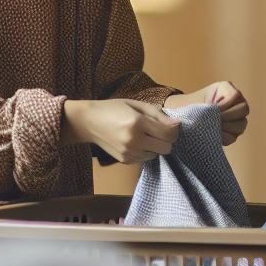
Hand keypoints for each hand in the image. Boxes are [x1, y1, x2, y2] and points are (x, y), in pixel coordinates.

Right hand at [63, 98, 179, 163]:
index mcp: (138, 123)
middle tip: (161, 130)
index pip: (169, 134)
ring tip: (145, 134)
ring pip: (157, 154)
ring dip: (156, 146)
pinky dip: (146, 151)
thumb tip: (177, 124)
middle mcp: (134, 140)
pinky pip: (145, 158)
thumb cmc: (114, 108)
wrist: (89, 122)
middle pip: (166, 148)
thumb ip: (158, 115)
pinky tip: (137, 141)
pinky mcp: (125, 160)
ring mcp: (129, 152)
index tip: (172, 124)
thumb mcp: (137, 105)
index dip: (175, 130)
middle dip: (168, 139)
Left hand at [167, 81, 249, 145]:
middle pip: (244, 109)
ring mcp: (236, 117)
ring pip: (241, 124)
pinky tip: (214, 134)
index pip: (236, 95)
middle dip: (228, 116)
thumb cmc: (190, 105)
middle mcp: (236, 102)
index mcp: (226, 89)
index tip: (213, 108)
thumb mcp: (200, 101)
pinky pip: (234, 136)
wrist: (183, 115)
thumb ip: (210, 107)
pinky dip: (224, 137)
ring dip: (227, 127)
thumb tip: (217, 119)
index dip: (226, 104)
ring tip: (214, 127)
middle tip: (216, 120)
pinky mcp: (232, 131)